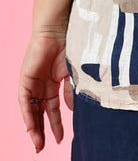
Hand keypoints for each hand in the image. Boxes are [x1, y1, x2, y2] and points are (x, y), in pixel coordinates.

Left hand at [19, 28, 72, 153]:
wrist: (57, 30)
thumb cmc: (68, 46)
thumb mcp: (72, 73)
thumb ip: (70, 91)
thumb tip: (71, 110)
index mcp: (54, 84)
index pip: (52, 109)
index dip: (55, 124)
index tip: (60, 139)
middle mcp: (42, 86)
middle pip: (40, 113)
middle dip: (42, 131)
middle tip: (43, 148)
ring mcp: (33, 84)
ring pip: (31, 111)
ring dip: (34, 128)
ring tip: (38, 144)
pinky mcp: (25, 80)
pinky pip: (24, 102)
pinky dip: (27, 115)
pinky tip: (31, 127)